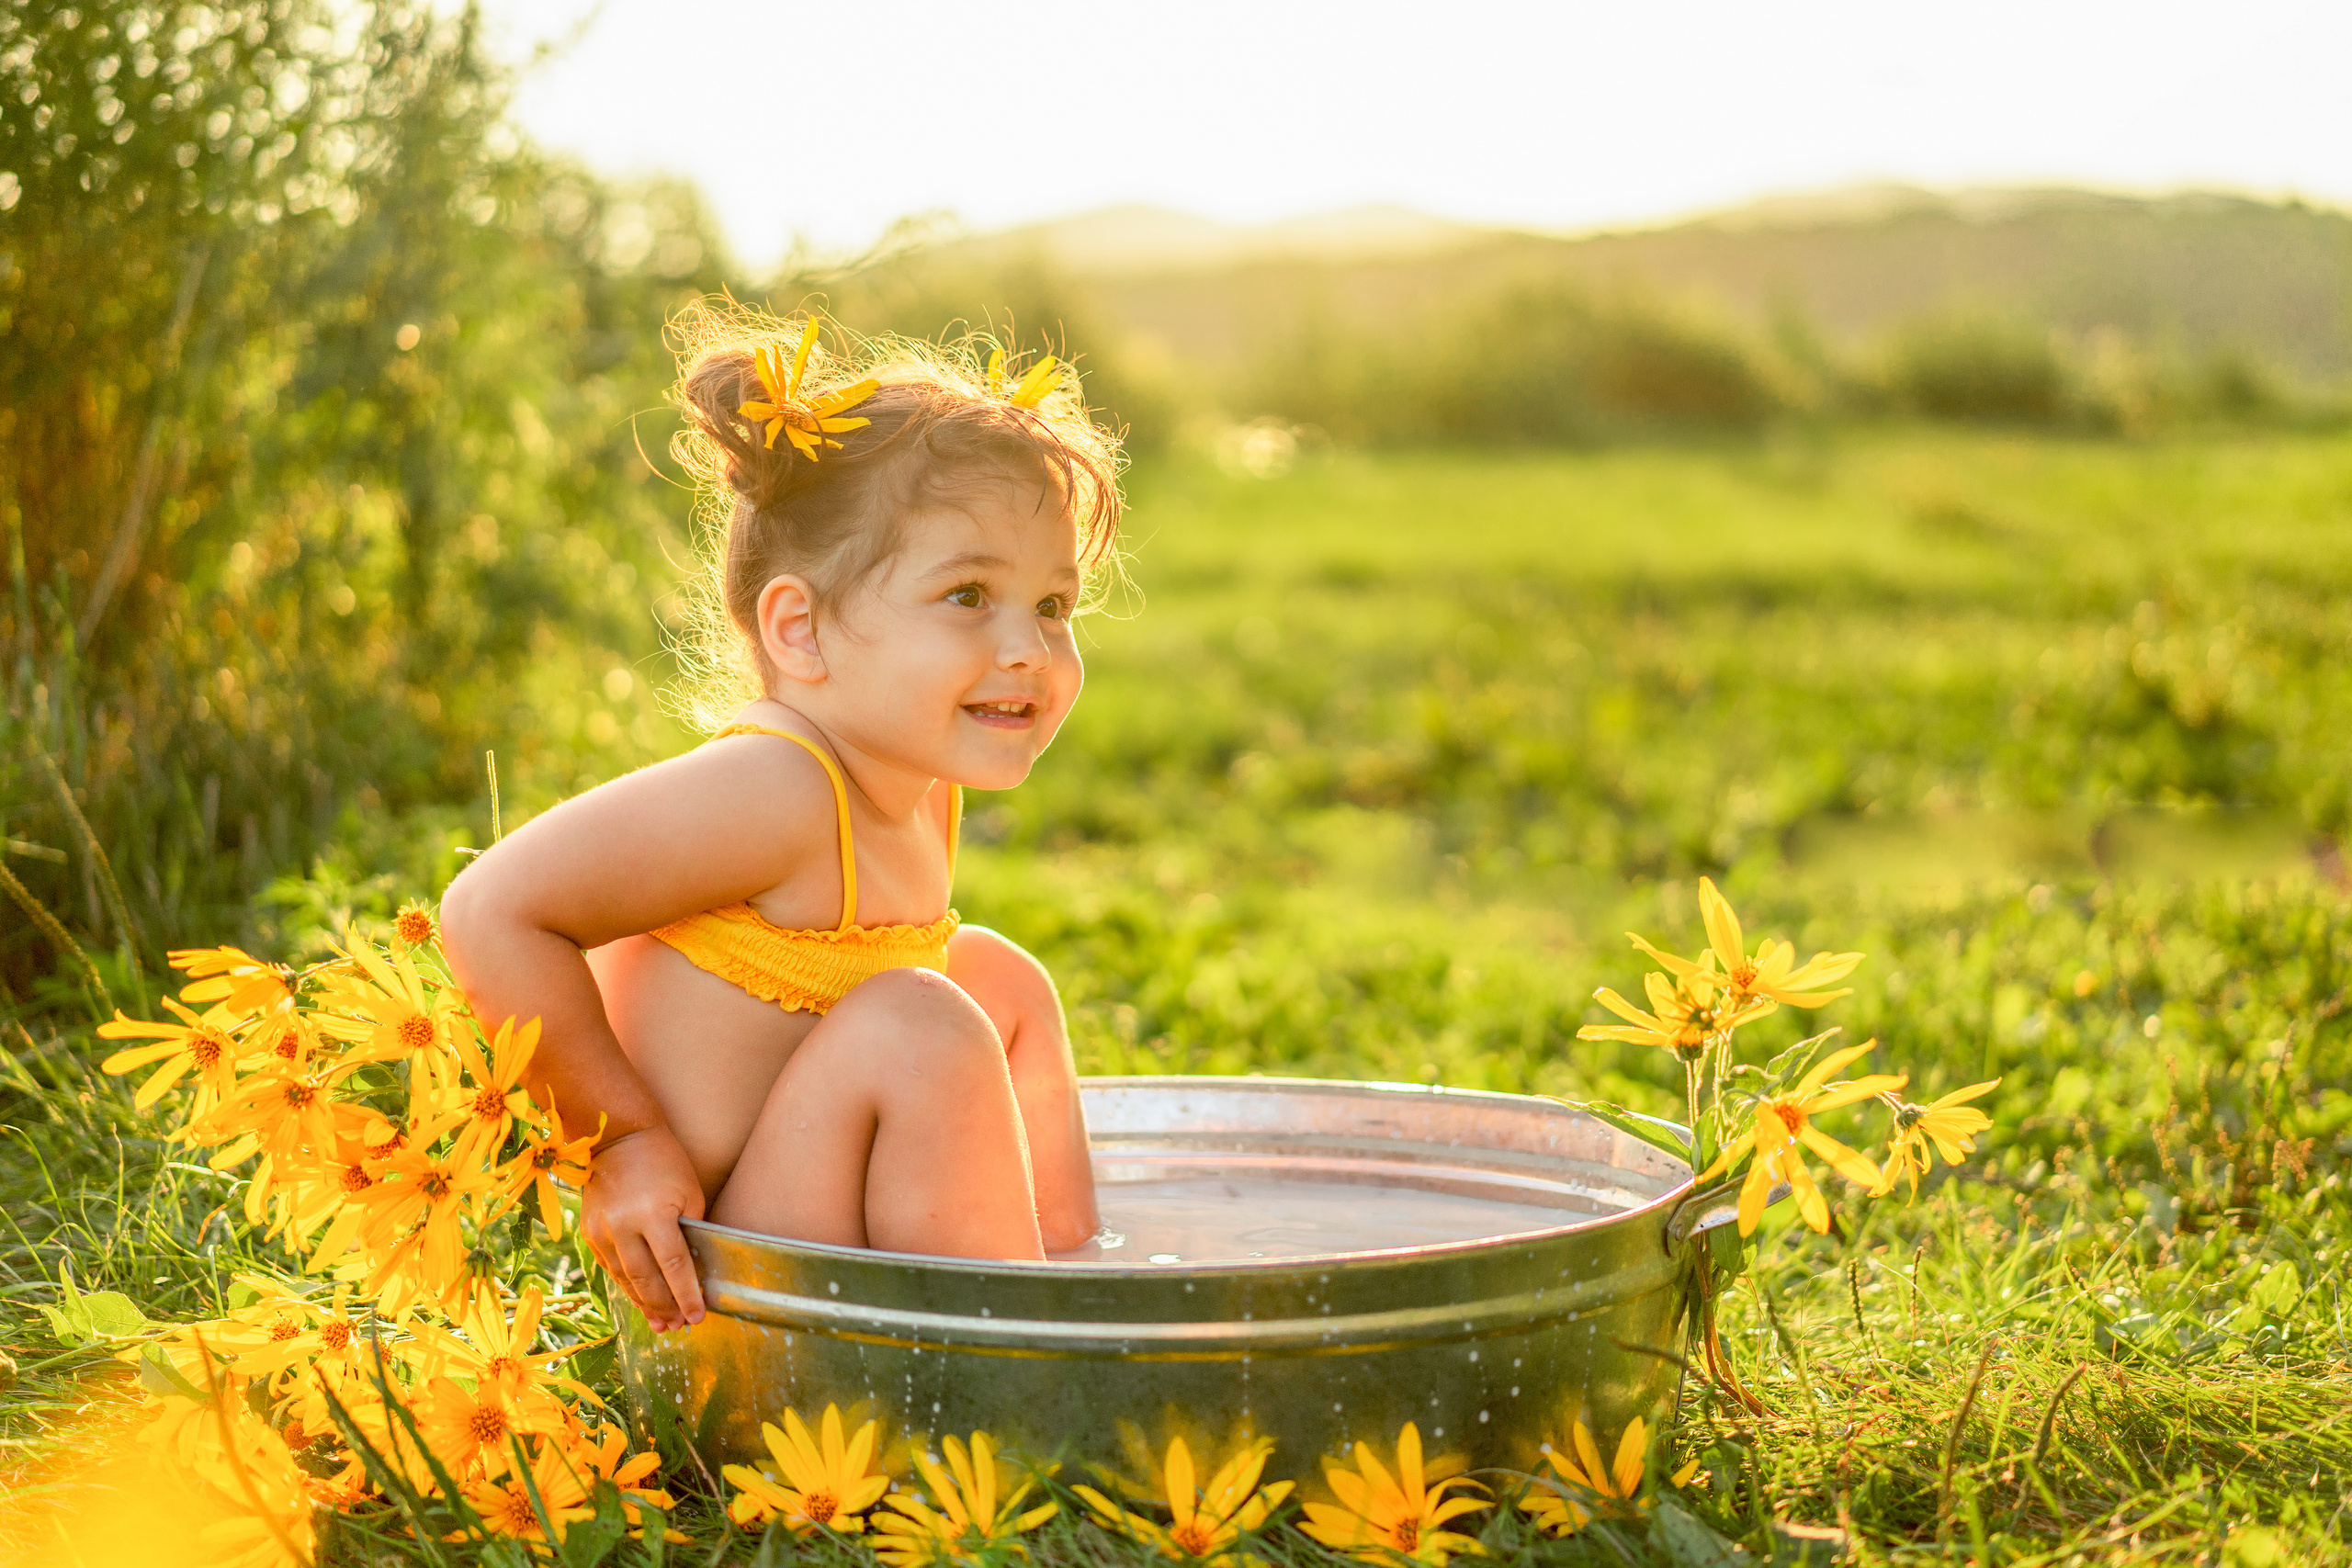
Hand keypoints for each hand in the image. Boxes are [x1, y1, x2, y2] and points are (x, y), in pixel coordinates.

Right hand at [581, 1124, 708, 1331]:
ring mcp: (601, 1231)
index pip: (674, 1265)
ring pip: (625, 1279)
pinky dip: (627, 1286)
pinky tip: (640, 1301)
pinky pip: (611, 1268)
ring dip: (644, 1304)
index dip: (687, 1294)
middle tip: (679, 1327)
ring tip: (661, 1323)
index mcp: (653, 1214)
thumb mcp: (689, 1192)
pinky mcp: (589, 1232)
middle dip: (665, 1307)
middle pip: (646, 1279)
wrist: (619, 1138)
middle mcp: (622, 1226)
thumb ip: (690, 1232)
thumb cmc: (665, 1162)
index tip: (698, 1317)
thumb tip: (692, 1271)